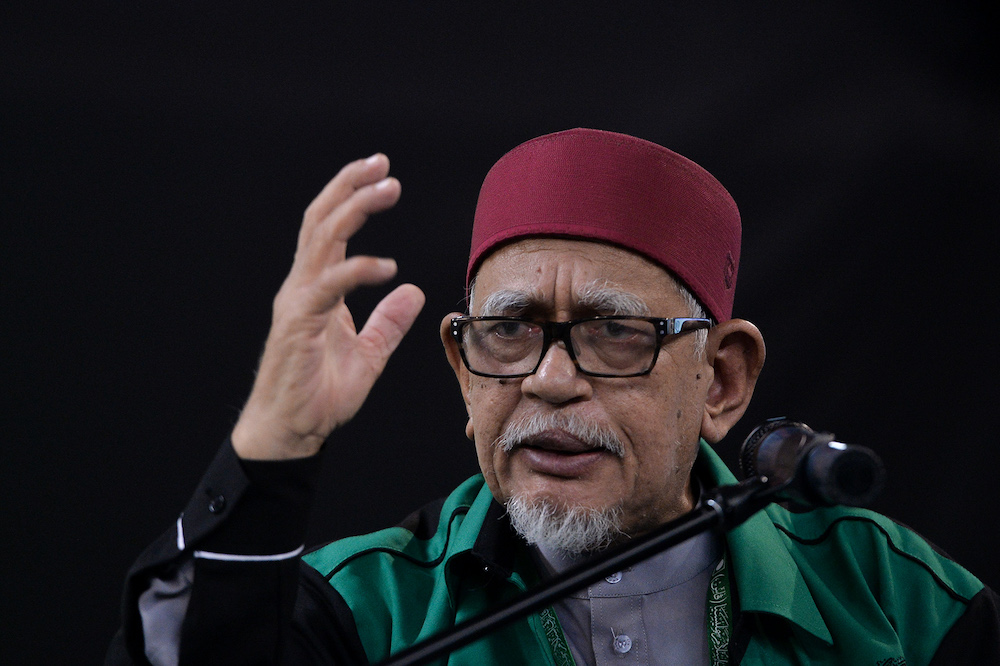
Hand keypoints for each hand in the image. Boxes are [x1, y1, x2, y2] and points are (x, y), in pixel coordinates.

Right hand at [231, 154, 424, 458]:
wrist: (290, 430)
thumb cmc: (320, 394)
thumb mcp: (369, 354)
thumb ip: (388, 322)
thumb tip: (413, 290)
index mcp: (317, 288)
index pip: (330, 230)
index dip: (351, 197)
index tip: (382, 175)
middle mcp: (303, 286)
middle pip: (321, 220)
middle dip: (350, 186)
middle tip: (383, 164)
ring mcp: (299, 301)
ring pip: (322, 238)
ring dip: (354, 208)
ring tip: (387, 188)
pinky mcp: (300, 322)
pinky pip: (329, 285)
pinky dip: (358, 269)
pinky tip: (387, 267)